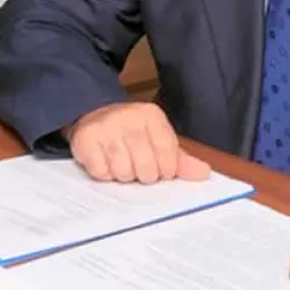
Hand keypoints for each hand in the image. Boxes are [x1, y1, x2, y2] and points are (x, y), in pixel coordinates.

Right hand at [64, 102, 210, 183]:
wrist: (93, 114)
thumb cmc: (131, 132)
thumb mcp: (158, 139)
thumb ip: (180, 158)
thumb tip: (203, 173)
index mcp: (152, 116)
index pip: (168, 154)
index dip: (166, 169)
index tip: (161, 168)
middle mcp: (129, 118)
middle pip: (147, 168)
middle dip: (144, 175)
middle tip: (138, 166)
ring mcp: (106, 127)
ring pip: (124, 173)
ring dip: (123, 175)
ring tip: (121, 162)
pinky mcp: (85, 139)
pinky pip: (101, 173)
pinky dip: (104, 174)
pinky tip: (105, 162)